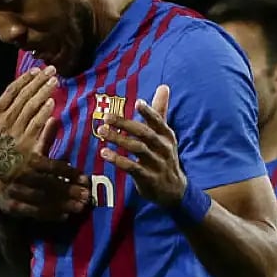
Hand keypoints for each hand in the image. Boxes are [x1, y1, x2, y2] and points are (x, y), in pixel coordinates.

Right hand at [0, 67, 56, 181]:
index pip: (10, 92)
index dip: (23, 80)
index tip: (34, 71)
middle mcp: (5, 121)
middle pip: (24, 96)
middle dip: (38, 81)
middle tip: (51, 70)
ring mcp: (16, 132)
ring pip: (32, 107)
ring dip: (44, 92)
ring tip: (54, 81)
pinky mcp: (27, 144)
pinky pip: (37, 124)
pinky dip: (44, 112)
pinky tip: (52, 102)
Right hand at [0, 119, 92, 220]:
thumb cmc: (7, 160)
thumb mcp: (22, 146)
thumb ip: (41, 137)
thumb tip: (55, 119)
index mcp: (23, 160)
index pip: (49, 166)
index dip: (69, 172)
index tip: (85, 178)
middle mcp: (18, 176)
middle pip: (48, 184)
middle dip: (68, 190)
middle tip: (87, 195)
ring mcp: (14, 193)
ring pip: (42, 200)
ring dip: (63, 204)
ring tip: (80, 207)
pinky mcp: (11, 207)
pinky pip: (33, 212)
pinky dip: (49, 214)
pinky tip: (64, 216)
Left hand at [96, 85, 185, 206]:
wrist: (174, 190)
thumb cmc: (165, 156)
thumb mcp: (165, 135)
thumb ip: (160, 112)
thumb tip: (163, 86)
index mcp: (166, 135)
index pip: (158, 121)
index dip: (149, 112)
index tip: (137, 102)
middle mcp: (163, 148)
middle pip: (144, 133)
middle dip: (125, 124)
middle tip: (106, 117)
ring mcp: (156, 163)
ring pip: (137, 149)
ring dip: (119, 139)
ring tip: (102, 132)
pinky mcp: (147, 177)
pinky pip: (132, 167)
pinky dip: (118, 160)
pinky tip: (105, 153)